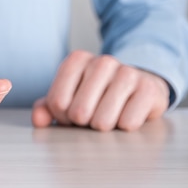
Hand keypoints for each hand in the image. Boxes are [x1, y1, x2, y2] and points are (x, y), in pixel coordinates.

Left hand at [32, 50, 169, 131]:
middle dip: (84, 124)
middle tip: (93, 117)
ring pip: (102, 121)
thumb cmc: (97, 96)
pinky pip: (127, 124)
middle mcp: (102, 61)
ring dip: (104, 128)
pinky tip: (128, 114)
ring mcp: (128, 72)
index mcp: (77, 60)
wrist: (138, 88)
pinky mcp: (149, 89)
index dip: (63, 117)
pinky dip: (125, 127)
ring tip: (110, 116)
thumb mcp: (68, 98)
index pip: (57, 102)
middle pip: (79, 113)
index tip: (73, 113)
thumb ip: (46, 108)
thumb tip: (38, 120)